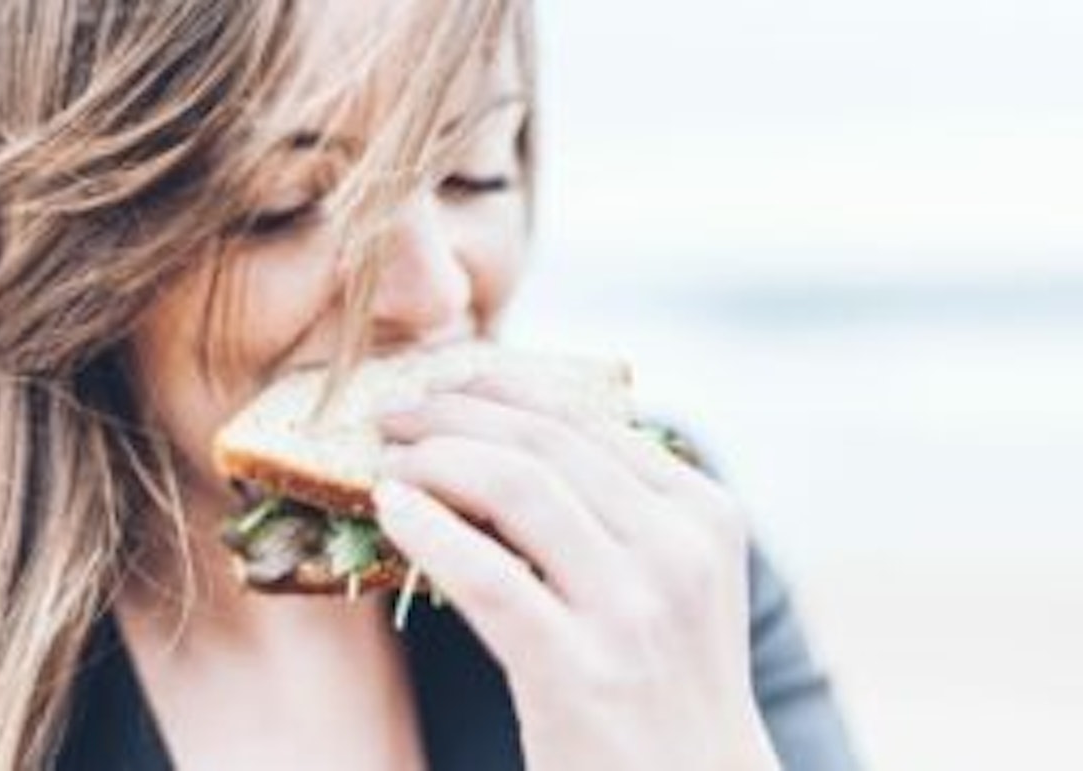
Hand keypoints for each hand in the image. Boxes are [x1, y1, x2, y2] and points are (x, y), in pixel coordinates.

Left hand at [374, 375, 780, 770]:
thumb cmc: (664, 682)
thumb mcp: (668, 580)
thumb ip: (614, 510)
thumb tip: (505, 439)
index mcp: (702, 511)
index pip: (587, 419)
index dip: (503, 390)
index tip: (448, 385)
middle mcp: (678, 547)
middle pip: (545, 441)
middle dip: (456, 413)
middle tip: (397, 413)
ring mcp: (634, 609)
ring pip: (516, 486)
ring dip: (435, 458)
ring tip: (388, 457)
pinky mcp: (579, 670)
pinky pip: (485, 575)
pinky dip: (426, 529)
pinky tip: (390, 508)